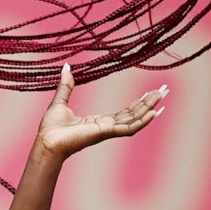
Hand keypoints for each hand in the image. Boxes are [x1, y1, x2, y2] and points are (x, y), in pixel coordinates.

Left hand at [35, 63, 166, 159]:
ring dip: (149, 108)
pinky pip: (128, 127)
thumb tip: (66, 68)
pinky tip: (154, 113)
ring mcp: (107, 130)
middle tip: (164, 90)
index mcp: (97, 121)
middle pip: (134, 114)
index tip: (148, 93)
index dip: (137, 103)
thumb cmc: (51, 128)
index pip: (123, 112)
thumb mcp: (60, 102)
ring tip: (162, 96)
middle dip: (149, 102)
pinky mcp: (105, 132)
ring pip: (134, 119)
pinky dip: (142, 121)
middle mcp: (106, 126)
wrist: (46, 142)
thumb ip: (66, 86)